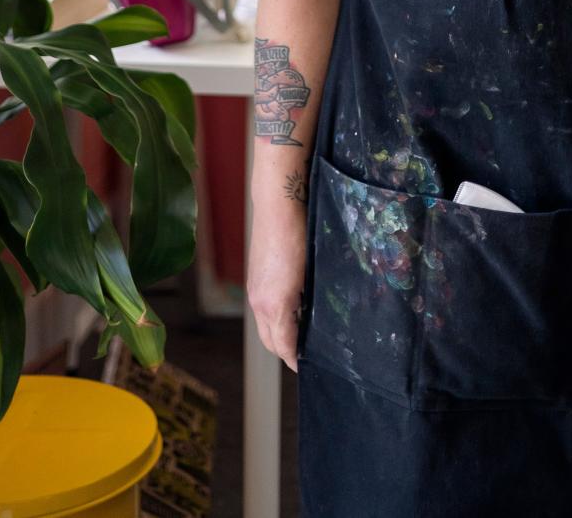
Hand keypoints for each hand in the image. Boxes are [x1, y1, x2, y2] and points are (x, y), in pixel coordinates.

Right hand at [247, 202, 306, 370]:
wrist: (278, 203)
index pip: (284, 347)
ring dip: (280, 334)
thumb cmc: (300, 233)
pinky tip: (293, 307)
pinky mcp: (254, 278)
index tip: (308, 367)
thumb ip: (311, 301)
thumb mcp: (312, 272)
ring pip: (265, 326)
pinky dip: (274, 317)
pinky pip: (263, 309)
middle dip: (287, 351)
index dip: (296, 360)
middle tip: (308, 353)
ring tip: (303, 332)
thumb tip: (316, 320)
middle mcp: (259, 302)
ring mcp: (254, 290)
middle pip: (271, 342)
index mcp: (275, 305)